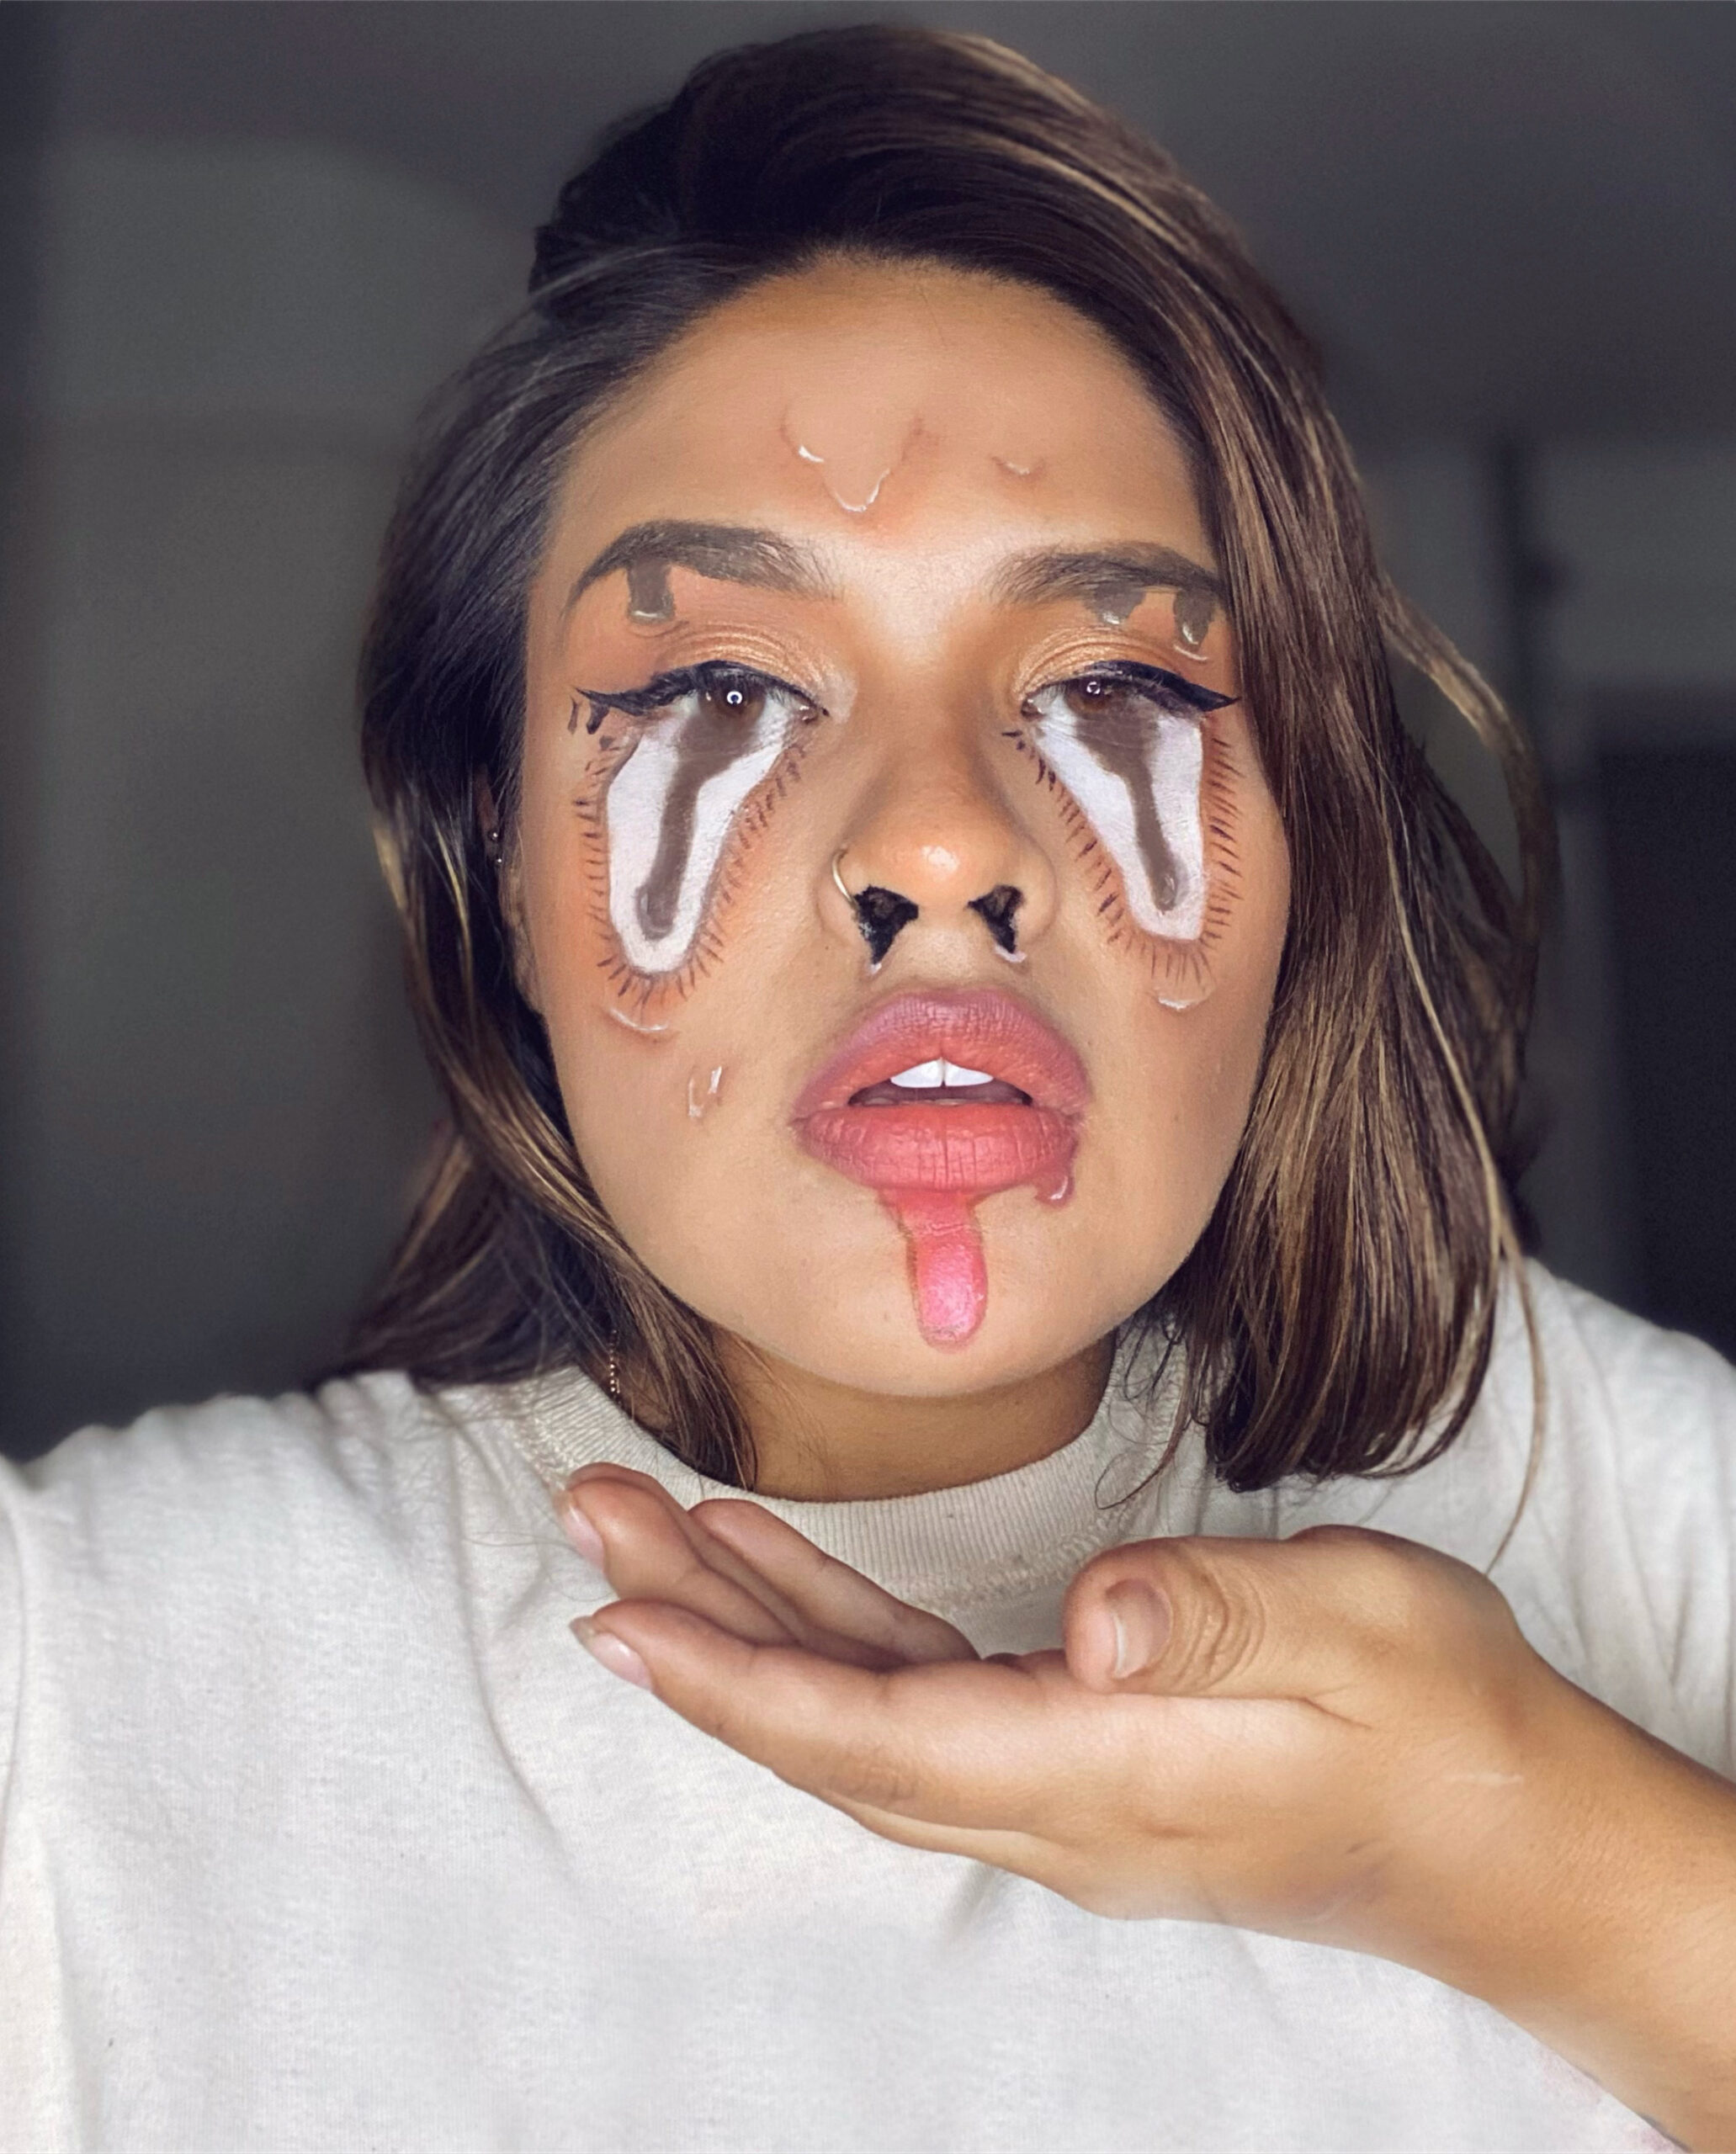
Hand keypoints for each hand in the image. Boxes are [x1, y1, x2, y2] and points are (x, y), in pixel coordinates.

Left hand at [559, 1467, 1548, 1938]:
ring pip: (859, 1716)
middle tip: (589, 1520)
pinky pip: (918, 1703)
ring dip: (746, 1625)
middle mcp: (1054, 1803)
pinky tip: (780, 1572)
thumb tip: (1093, 1617)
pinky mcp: (1078, 1763)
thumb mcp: (1362, 1633)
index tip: (619, 1623)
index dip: (739, 1683)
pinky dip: (831, 1636)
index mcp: (1104, 1773)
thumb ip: (1219, 1617)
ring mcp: (1060, 1792)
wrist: (1506, 1837)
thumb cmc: (1440, 1721)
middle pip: (830, 1730)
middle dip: (696, 1633)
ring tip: (646, 1523)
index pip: (876, 1736)